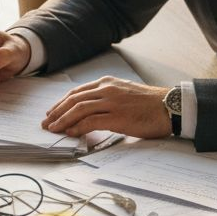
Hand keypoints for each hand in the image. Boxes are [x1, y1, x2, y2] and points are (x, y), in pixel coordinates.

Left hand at [41, 77, 171, 138]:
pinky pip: (92, 121)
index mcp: (107, 83)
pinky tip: (70, 133)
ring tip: (53, 129)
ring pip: (79, 109)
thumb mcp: (124, 93)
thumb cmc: (150, 104)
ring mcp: (112, 102)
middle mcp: (107, 89)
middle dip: (56, 111)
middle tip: (46, 122)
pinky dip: (78, 127)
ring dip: (63, 119)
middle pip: (74, 99)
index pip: (77, 92)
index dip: (62, 102)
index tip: (52, 112)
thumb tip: (90, 113)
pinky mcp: (118, 117)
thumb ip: (107, 99)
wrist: (170, 107)